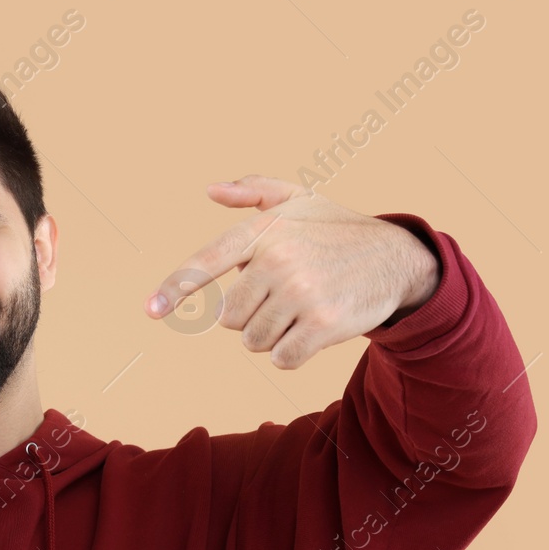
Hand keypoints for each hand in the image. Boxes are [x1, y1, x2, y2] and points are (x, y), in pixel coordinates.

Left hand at [144, 174, 439, 368]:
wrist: (397, 259)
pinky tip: (313, 332)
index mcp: (265, 231)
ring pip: (253, 341)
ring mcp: (300, 293)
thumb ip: (254, 191)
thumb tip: (212, 190)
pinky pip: (282, 358)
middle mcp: (278, 260)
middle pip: (229, 318)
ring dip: (272, 335)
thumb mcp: (300, 199)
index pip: (207, 263)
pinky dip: (292, 354)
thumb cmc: (338, 230)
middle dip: (251, 315)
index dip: (176, 289)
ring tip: (302, 310)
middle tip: (285, 297)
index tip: (151, 311)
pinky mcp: (322, 325)